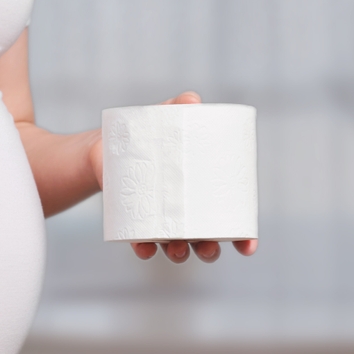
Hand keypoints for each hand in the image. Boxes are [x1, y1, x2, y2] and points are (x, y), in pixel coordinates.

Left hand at [90, 91, 258, 262]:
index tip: (247, 247)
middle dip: (208, 250)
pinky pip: (141, 243)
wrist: (106, 148)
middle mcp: (185, 214)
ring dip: (179, 253)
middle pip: (204, 241)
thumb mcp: (165, 119)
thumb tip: (192, 100)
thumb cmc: (148, 135)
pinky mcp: (132, 222)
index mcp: (203, 196)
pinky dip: (144, 248)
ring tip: (177, 249)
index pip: (229, 222)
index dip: (242, 237)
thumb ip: (179, 108)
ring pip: (175, 246)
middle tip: (207, 248)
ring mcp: (159, 221)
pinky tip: (144, 249)